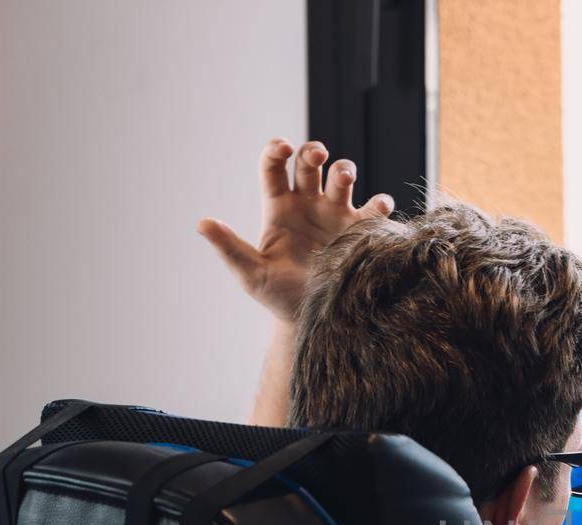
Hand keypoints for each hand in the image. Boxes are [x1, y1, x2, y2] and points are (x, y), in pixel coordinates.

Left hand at [198, 139, 394, 321]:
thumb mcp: (251, 273)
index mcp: (279, 208)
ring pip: (342, 177)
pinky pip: (374, 209)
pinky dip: (379, 203)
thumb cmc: (277, 295)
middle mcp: (308, 205)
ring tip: (344, 178)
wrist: (313, 318)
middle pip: (310, 164)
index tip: (283, 148)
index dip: (277, 151)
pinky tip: (377, 207)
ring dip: (345, 169)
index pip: (274, 168)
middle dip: (313, 152)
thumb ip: (229, 248)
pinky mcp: (361, 231)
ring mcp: (336, 215)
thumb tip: (202, 224)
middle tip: (317, 155)